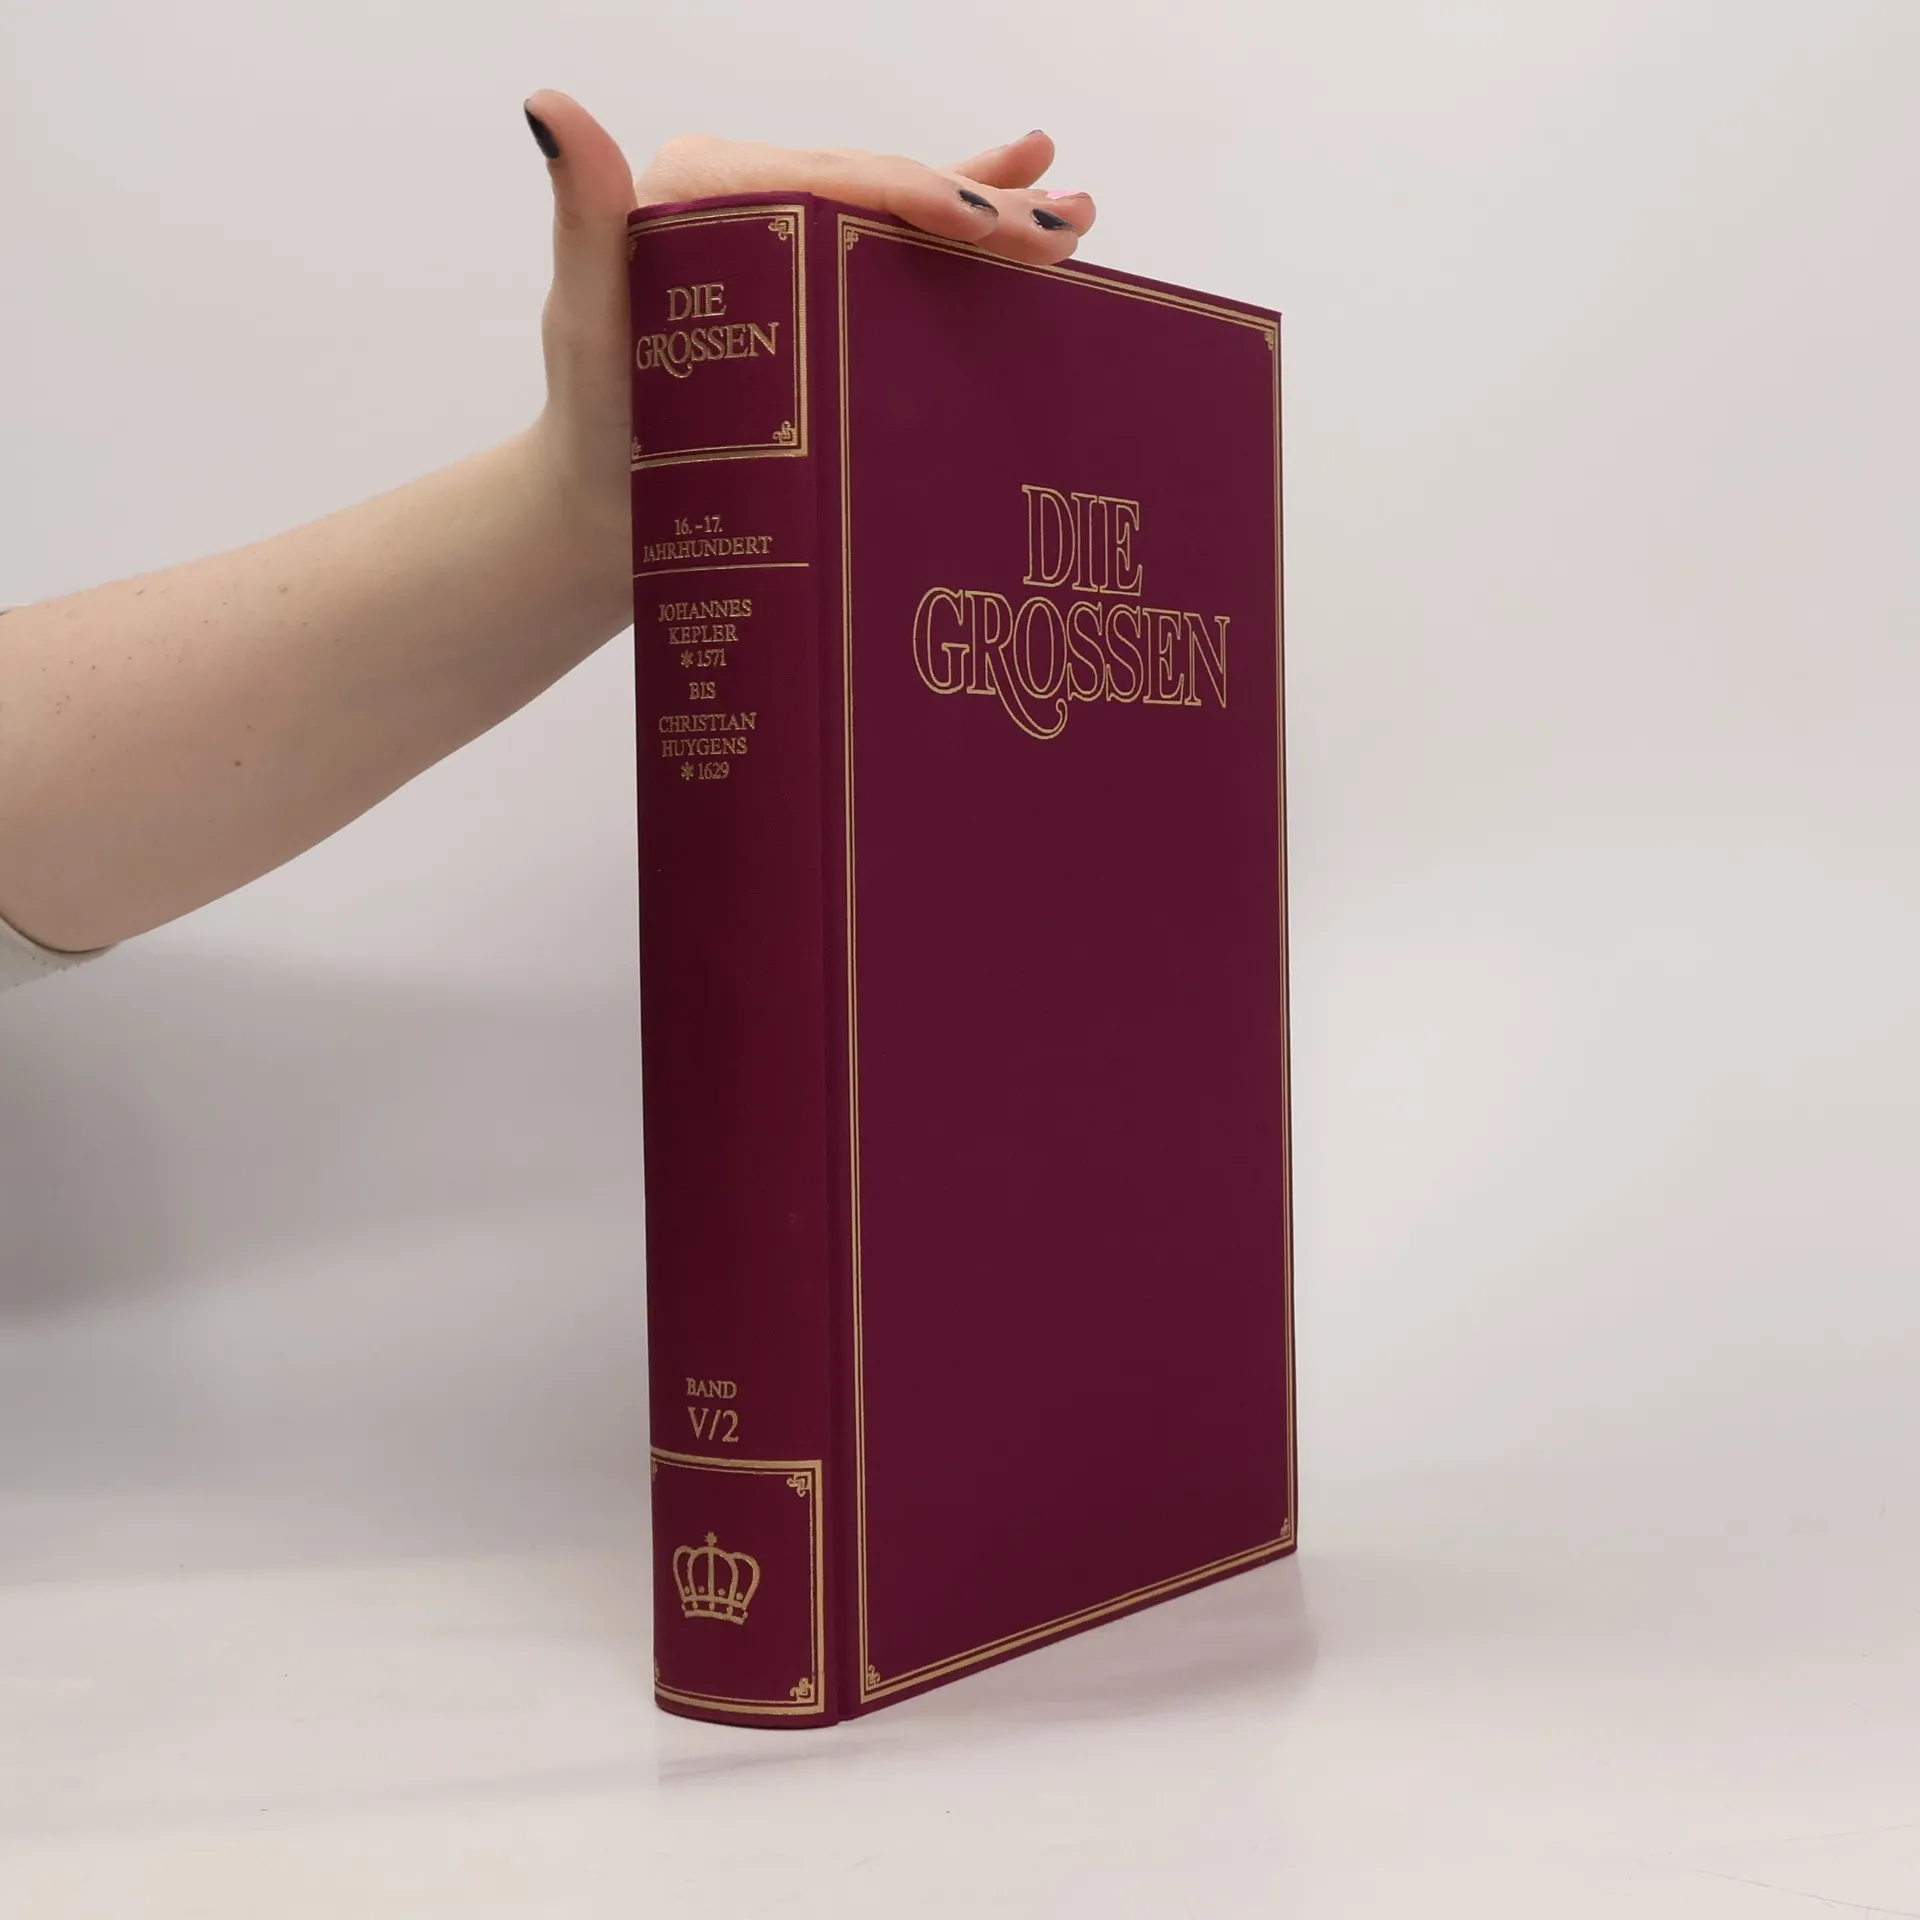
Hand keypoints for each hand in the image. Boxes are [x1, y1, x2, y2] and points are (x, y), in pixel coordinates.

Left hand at [519, 92, 1096, 567]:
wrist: (603, 514)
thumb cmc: (591, 430)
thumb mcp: (589, 322)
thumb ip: (585, 219)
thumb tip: (551, 109)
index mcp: (706, 190)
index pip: (838, 178)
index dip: (927, 193)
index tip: (998, 226)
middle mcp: (750, 203)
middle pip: (886, 193)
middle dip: (984, 208)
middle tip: (1066, 231)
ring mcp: (787, 249)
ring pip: (904, 219)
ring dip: (992, 207)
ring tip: (1074, 212)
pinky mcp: (809, 295)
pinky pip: (893, 253)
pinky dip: (957, 235)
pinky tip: (1022, 196)